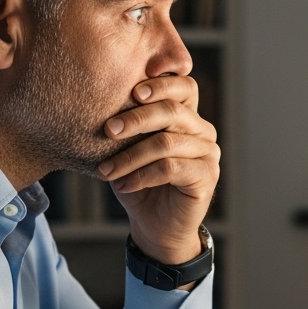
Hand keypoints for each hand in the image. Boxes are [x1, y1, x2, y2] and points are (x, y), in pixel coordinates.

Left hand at [97, 74, 218, 265]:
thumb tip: (100, 100)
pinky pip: (170, 168)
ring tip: (106, 170)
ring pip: (167, 142)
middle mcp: (202, 131)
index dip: (163, 82)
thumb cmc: (139, 182)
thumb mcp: (128, 149)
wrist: (155, 226)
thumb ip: (127, 125)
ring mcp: (208, 153)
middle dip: (136, 119)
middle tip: (108, 130)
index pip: (184, 86)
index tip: (133, 90)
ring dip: (130, 156)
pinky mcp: (207, 176)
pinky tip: (123, 185)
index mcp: (187, 116)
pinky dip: (141, 176)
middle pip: (173, 111)